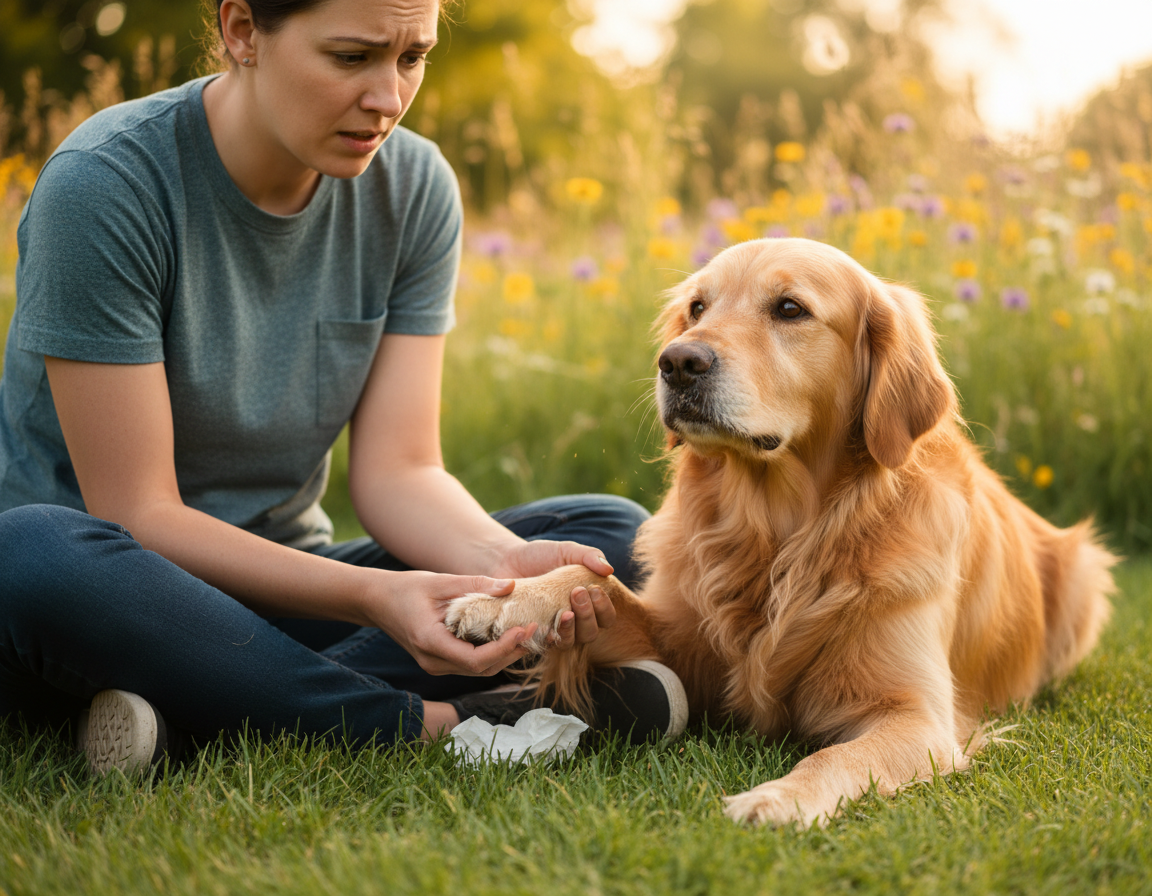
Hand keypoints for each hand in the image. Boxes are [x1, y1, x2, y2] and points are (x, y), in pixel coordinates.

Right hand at [367, 570, 538, 675]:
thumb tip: (512, 586)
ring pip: (479, 670)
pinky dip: (493, 653)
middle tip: (535, 629)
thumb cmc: (406, 588)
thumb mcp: (441, 581)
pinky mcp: (440, 662)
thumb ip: (475, 584)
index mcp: (431, 643)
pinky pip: (472, 664)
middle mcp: (433, 662)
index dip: (503, 648)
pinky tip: (508, 636)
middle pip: (481, 669)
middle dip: (511, 652)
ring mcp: (436, 665)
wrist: (377, 602)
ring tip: (528, 632)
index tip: (523, 629)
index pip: (474, 660)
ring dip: (505, 654)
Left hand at [489, 539, 616, 649]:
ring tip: (564, 612)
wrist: (506, 560)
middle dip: (588, 615)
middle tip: (577, 592)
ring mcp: (552, 630)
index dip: (604, 608)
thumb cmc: (539, 556)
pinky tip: (544, 626)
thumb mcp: (565, 550)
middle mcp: (573, 621)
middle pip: (590, 633)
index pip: (606, 618)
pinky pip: (542, 645)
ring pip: (570, 642)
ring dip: (570, 629)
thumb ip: (588, 555)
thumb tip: (609, 570)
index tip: (592, 588)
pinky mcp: (532, 635)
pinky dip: (546, 637)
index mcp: (586, 604)